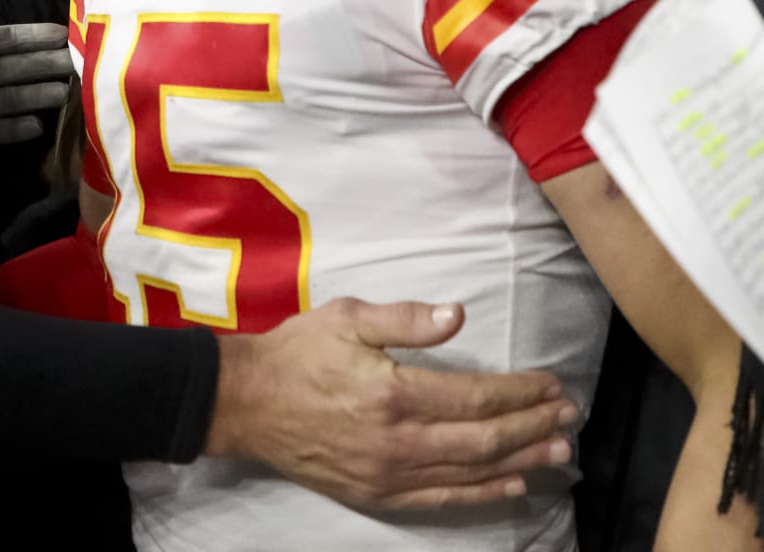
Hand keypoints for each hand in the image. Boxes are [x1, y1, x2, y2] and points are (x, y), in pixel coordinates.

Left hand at [0, 0, 70, 146]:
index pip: (8, 40)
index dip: (35, 37)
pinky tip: (37, 127)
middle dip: (47, 64)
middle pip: (19, 68)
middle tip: (79, 63)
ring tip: (66, 93)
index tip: (65, 34)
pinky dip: (13, 129)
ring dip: (38, 95)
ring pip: (13, 98)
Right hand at [206, 299, 576, 509]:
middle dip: (532, 426)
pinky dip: (483, 495)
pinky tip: (511, 486)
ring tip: (557, 452)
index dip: (521, 392)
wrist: (246, 402)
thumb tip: (459, 314)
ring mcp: (389, 475)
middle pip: (484, 438)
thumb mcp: (346, 318)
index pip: (477, 396)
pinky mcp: (377, 496)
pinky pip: (442, 500)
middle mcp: (400, 442)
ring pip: (471, 473)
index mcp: (395, 394)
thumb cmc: (297, 352)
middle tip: (568, 416)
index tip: (551, 384)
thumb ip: (406, 319)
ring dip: (520, 462)